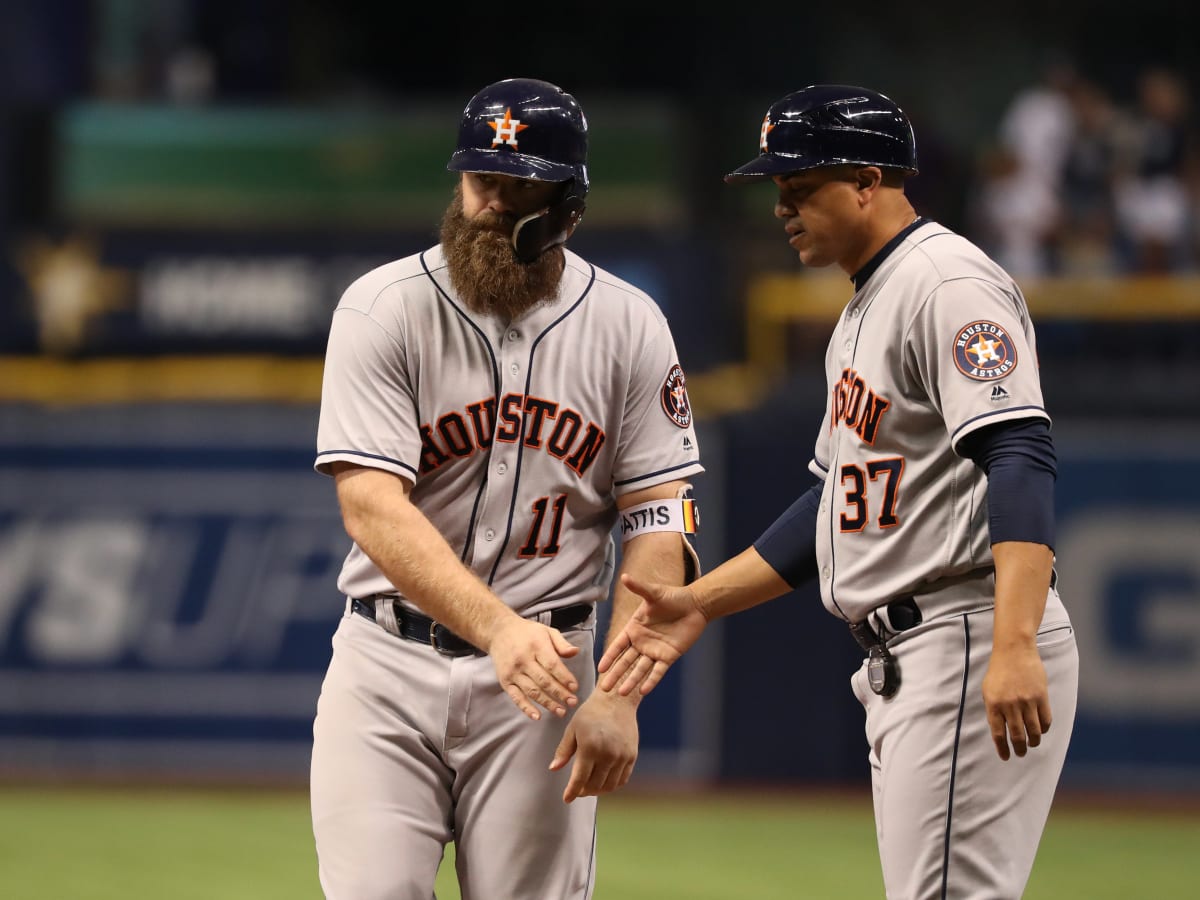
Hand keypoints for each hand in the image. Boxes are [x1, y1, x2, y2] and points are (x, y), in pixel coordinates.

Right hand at [487, 617, 580, 720]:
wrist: (498, 632)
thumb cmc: (527, 632)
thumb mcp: (546, 631)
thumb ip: (561, 643)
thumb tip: (576, 652)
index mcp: (536, 645)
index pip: (552, 665)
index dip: (564, 677)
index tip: (575, 687)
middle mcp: (523, 659)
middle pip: (544, 680)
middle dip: (560, 693)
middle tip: (573, 702)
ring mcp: (513, 672)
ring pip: (532, 691)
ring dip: (548, 703)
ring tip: (561, 712)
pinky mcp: (505, 681)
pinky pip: (516, 697)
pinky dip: (526, 708)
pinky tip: (537, 716)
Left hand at [548, 690, 637, 802]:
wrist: (616, 700)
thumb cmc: (591, 713)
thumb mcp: (572, 729)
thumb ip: (564, 750)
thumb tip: (553, 768)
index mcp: (590, 747)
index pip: (579, 779)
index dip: (572, 792)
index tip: (566, 799)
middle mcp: (607, 754)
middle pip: (594, 785)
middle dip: (584, 791)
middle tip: (578, 789)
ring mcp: (621, 756)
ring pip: (609, 786)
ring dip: (598, 791)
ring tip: (590, 787)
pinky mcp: (631, 755)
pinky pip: (622, 779)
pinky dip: (612, 785)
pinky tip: (604, 781)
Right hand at [596, 573, 708, 696]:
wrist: (695, 605)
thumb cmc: (673, 597)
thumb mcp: (654, 593)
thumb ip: (639, 588)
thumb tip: (625, 576)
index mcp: (634, 628)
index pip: (618, 646)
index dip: (609, 657)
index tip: (600, 669)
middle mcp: (642, 642)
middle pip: (625, 662)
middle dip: (615, 674)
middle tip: (604, 689)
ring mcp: (655, 651)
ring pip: (640, 669)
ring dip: (631, 681)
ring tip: (621, 694)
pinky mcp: (669, 656)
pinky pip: (658, 671)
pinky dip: (651, 681)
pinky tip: (643, 691)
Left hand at [982, 641, 1051, 760]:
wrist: (1014, 650)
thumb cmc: (998, 671)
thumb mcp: (988, 690)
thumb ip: (993, 710)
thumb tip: (1000, 731)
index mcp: (993, 704)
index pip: (998, 734)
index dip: (1002, 748)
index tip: (1006, 757)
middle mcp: (1010, 705)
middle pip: (1017, 736)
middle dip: (1019, 748)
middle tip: (1020, 754)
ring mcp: (1027, 701)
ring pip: (1033, 731)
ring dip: (1033, 741)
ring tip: (1031, 744)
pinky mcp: (1041, 697)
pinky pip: (1045, 720)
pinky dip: (1043, 729)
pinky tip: (1040, 731)